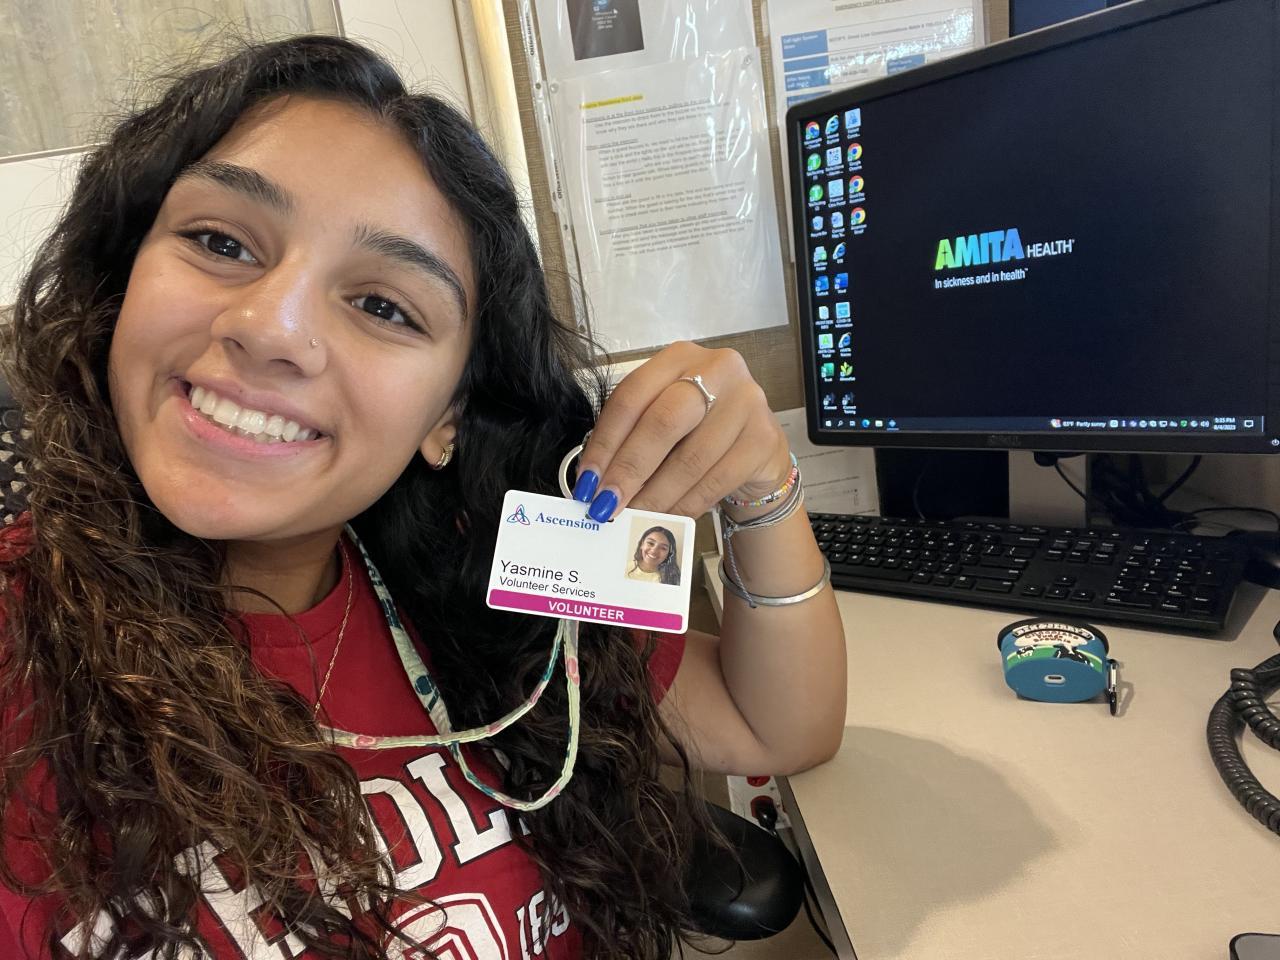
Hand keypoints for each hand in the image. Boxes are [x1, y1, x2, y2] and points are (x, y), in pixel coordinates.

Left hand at [572, 342, 790, 521]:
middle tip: (607, 503)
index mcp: (679, 357)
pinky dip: (686, 503)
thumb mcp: (664, 421)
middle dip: (629, 468)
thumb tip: (595, 482)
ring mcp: (747, 402)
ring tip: (634, 516)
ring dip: (656, 495)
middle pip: (662, 422)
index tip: (588, 479)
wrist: (758, 452)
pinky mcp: (764, 438)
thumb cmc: (701, 434)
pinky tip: (668, 516)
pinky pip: (716, 480)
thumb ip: (632, 438)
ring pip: (690, 458)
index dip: (605, 441)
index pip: (632, 396)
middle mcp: (718, 369)